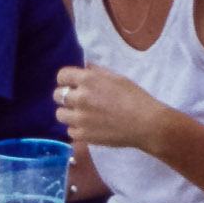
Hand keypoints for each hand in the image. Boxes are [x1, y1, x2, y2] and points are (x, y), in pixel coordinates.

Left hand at [53, 65, 172, 154]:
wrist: (146, 124)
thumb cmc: (135, 97)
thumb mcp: (117, 78)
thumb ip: (97, 72)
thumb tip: (85, 67)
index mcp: (88, 80)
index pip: (62, 76)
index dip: (66, 80)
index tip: (72, 84)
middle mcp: (80, 97)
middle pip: (57, 95)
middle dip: (66, 96)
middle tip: (78, 101)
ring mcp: (79, 118)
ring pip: (60, 114)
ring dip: (69, 113)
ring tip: (82, 115)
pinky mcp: (83, 135)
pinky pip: (70, 131)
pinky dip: (77, 129)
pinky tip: (89, 127)